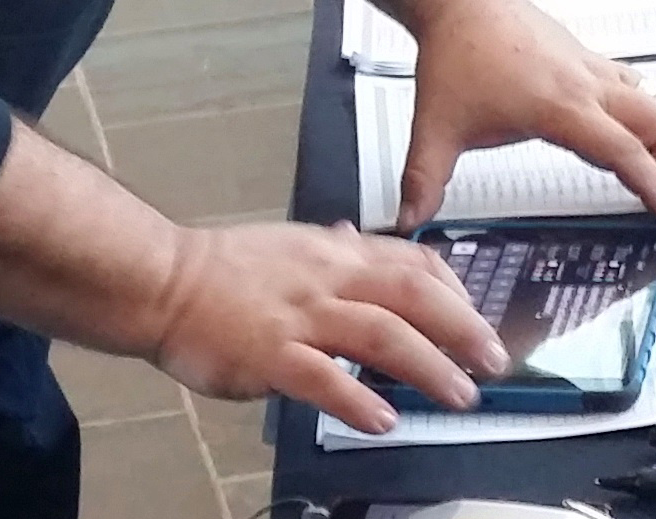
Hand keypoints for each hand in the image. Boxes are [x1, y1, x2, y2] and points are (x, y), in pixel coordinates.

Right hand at [144, 218, 503, 434]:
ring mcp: (298, 316)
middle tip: (493, 361)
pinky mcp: (269, 354)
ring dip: (428, 366)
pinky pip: (321, 377)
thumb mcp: (286, 243)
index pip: (410, 261)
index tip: (476, 319)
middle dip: (462, 328)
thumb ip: (330, 246)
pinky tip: (382, 419)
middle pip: (410, 295)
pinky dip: (356, 398)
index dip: (454, 291)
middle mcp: (325, 279)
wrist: (161, 280)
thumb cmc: (220, 269)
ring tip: (459, 395)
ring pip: (380, 334)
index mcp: (332, 252)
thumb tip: (360, 236)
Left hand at [398, 0, 655, 233]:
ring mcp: (591, 68)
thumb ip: (423, 178)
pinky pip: (638, 86)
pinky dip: (653, 113)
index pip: (624, 152)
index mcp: (560, 106)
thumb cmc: (455, 50)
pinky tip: (644, 132)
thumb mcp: (435, 125)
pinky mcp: (587, 59)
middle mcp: (585, 85)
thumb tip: (410, 219)